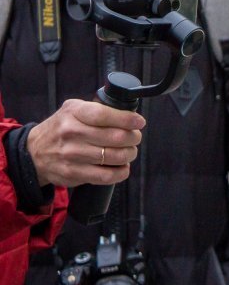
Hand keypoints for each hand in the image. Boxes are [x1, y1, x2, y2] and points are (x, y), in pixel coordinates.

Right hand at [26, 99, 145, 187]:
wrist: (33, 153)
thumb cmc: (61, 128)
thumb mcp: (73, 109)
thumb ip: (97, 108)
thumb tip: (128, 113)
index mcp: (74, 113)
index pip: (105, 115)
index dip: (127, 119)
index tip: (139, 122)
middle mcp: (72, 133)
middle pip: (116, 137)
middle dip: (133, 138)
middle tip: (135, 138)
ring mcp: (72, 155)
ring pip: (115, 157)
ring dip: (129, 154)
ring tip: (129, 152)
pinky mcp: (73, 173)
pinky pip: (106, 176)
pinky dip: (121, 172)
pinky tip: (122, 167)